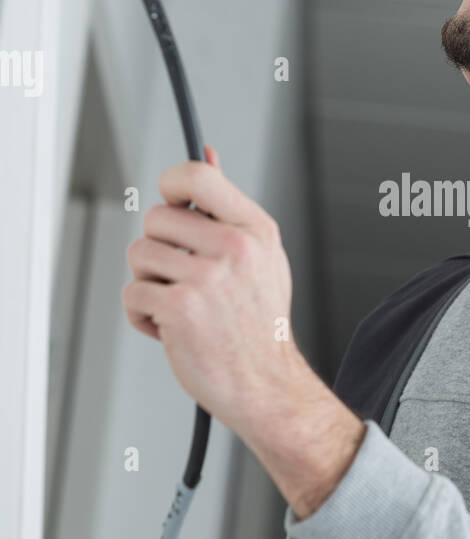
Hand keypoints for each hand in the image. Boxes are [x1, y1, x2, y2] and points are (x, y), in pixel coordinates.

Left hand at [122, 147, 299, 437]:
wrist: (267, 385)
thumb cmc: (259, 324)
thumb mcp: (261, 256)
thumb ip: (228, 207)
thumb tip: (207, 153)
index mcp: (255, 230)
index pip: (198, 175)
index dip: (172, 184)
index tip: (173, 206)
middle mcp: (233, 249)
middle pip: (156, 217)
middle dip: (157, 248)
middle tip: (180, 276)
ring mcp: (206, 279)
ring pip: (139, 255)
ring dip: (149, 282)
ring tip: (178, 305)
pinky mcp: (180, 309)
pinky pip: (134, 292)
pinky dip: (142, 314)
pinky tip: (170, 328)